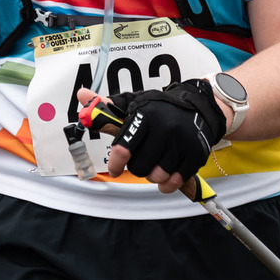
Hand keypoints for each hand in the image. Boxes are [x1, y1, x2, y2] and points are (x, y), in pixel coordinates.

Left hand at [78, 78, 226, 193]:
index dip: (115, 163)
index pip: (124, 148)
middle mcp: (165, 127)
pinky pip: (176, 181)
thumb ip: (107, 105)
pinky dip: (167, 184)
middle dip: (137, 167)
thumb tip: (81, 94)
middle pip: (140, 167)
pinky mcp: (195, 154)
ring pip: (157, 176)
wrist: (199, 106)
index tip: (114, 169)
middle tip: (141, 160)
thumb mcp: (134, 103)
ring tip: (154, 166)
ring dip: (152, 175)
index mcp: (145, 115)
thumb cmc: (159, 109)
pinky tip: (165, 179)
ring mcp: (182, 142)